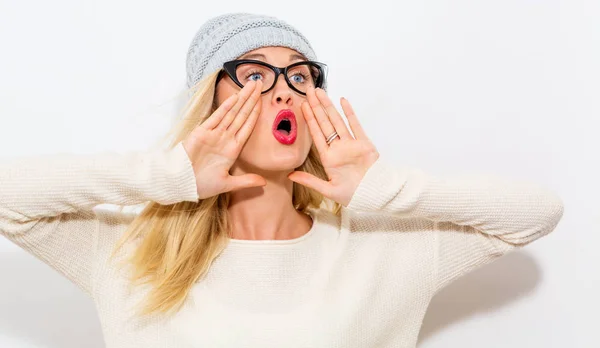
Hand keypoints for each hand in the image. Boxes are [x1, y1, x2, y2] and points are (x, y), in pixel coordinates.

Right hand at [182, 80, 265, 199]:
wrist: (180, 184)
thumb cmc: (201, 184)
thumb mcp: (227, 184)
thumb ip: (246, 181)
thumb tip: (264, 182)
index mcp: (232, 149)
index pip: (247, 127)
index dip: (255, 114)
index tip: (263, 101)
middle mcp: (224, 138)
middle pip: (241, 115)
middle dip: (250, 99)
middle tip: (260, 83)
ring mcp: (214, 134)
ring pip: (231, 113)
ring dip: (241, 99)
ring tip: (251, 85)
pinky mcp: (201, 133)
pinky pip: (216, 118)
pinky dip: (225, 108)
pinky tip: (235, 98)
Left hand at [287, 86, 379, 206]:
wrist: (375, 194)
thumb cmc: (353, 195)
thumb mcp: (328, 189)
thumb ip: (309, 180)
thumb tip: (289, 176)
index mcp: (329, 158)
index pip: (316, 134)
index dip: (309, 120)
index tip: (302, 106)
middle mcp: (338, 148)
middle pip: (324, 123)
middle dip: (316, 107)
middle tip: (308, 91)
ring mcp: (351, 144)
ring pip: (337, 121)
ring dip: (329, 106)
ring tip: (320, 92)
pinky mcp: (364, 143)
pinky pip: (355, 125)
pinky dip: (349, 113)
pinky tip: (342, 101)